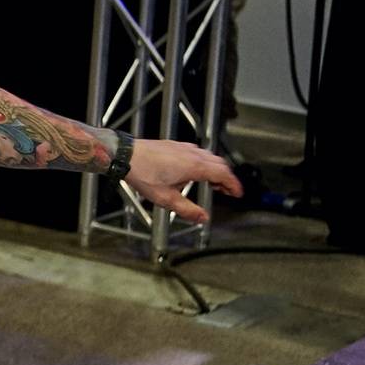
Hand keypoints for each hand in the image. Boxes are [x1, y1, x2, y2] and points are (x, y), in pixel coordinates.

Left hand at [122, 137, 241, 224]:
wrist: (126, 155)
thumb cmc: (144, 174)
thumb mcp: (166, 198)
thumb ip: (187, 209)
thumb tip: (204, 218)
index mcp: (196, 167)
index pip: (224, 174)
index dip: (234, 185)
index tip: (238, 193)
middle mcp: (194, 154)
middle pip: (220, 164)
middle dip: (227, 178)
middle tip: (227, 191)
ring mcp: (185, 147)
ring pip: (210, 157)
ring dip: (216, 169)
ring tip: (213, 183)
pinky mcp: (176, 145)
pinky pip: (198, 152)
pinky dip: (205, 162)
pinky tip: (196, 171)